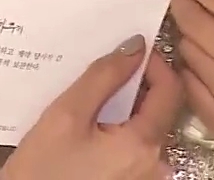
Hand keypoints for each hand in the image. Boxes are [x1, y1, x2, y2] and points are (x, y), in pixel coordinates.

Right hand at [0, 36, 180, 179]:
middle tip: (103, 69)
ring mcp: (146, 176)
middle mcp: (156, 164)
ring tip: (91, 96)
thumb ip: (102, 77)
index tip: (129, 48)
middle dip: (135, 84)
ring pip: (145, 126)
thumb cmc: (43, 170)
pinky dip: (118, 128)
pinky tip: (90, 125)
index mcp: (143, 145)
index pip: (170, 90)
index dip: (154, 62)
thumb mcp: (66, 115)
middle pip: (158, 108)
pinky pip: (134, 145)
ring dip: (124, 106)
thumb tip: (134, 47)